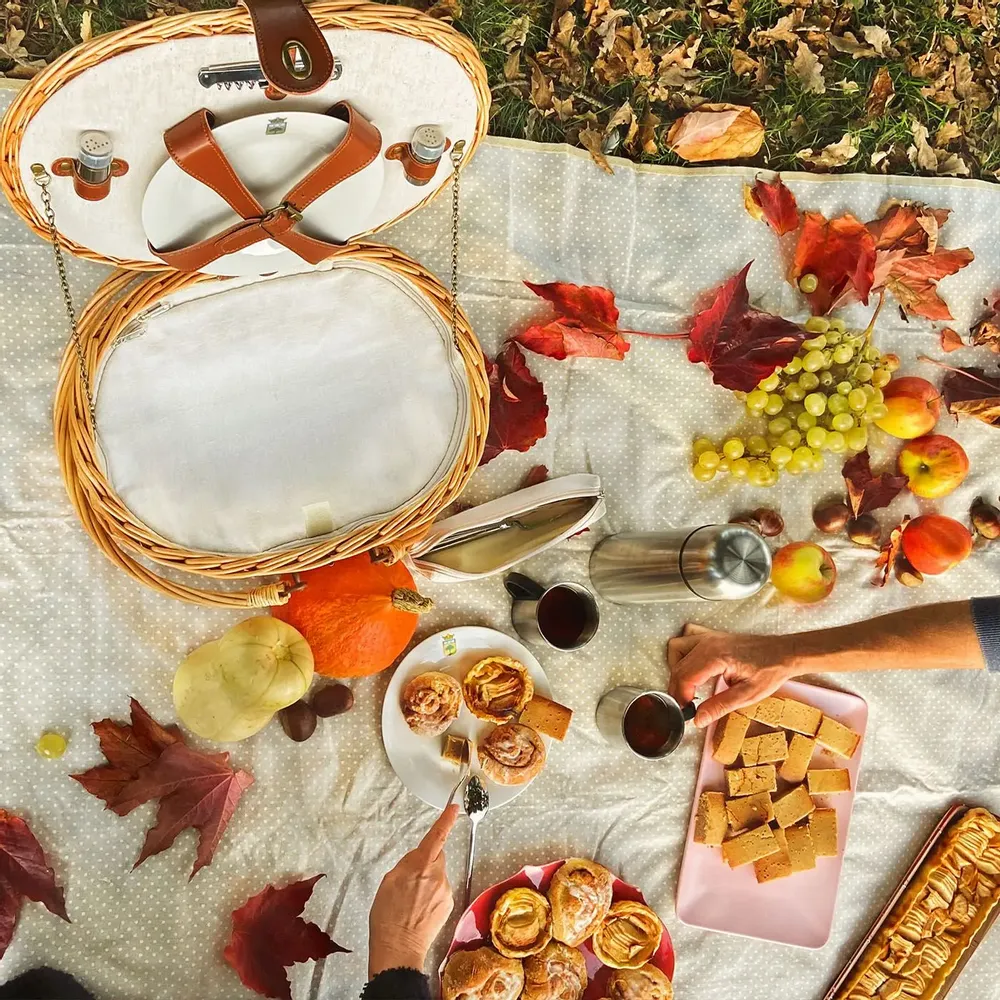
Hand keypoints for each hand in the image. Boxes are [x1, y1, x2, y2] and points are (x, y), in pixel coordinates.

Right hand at [368, 804, 458, 977]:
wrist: (398, 949)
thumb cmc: (387, 917)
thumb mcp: (388, 882)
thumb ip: (406, 865)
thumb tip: (416, 859)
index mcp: (420, 866)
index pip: (436, 837)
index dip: (445, 821)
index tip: (454, 808)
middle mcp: (437, 876)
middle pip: (436, 858)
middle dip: (426, 862)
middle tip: (408, 881)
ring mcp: (444, 891)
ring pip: (437, 876)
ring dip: (427, 881)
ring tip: (411, 901)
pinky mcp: (448, 905)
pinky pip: (440, 891)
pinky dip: (431, 895)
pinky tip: (419, 910)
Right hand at [667, 623, 797, 727]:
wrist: (783, 653)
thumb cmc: (769, 671)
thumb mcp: (747, 695)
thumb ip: (720, 706)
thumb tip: (698, 720)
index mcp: (716, 657)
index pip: (685, 677)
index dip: (681, 698)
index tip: (686, 713)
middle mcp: (708, 643)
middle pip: (678, 667)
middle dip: (677, 690)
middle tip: (686, 708)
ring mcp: (708, 637)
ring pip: (676, 652)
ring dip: (676, 672)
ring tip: (687, 690)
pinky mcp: (710, 637)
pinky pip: (684, 642)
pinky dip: (680, 655)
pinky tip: (691, 670)